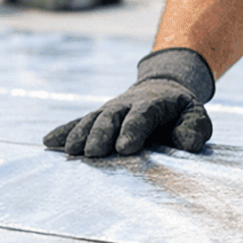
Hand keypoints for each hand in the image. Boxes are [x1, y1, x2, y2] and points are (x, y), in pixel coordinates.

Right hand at [43, 48, 214, 156]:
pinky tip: (47, 142)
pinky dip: (63, 131)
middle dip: (101, 133)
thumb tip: (187, 143)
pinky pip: (78, 123)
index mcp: (152, 103)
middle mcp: (126, 104)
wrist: (161, 90)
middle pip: (111, 116)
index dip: (133, 130)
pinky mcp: (97, 118)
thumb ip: (195, 128)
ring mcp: (109, 110)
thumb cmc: (180, 111)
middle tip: (93, 153)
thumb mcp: (196, 115)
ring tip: (71, 152)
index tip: (124, 148)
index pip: (142, 115)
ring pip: (92, 119)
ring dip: (80, 134)